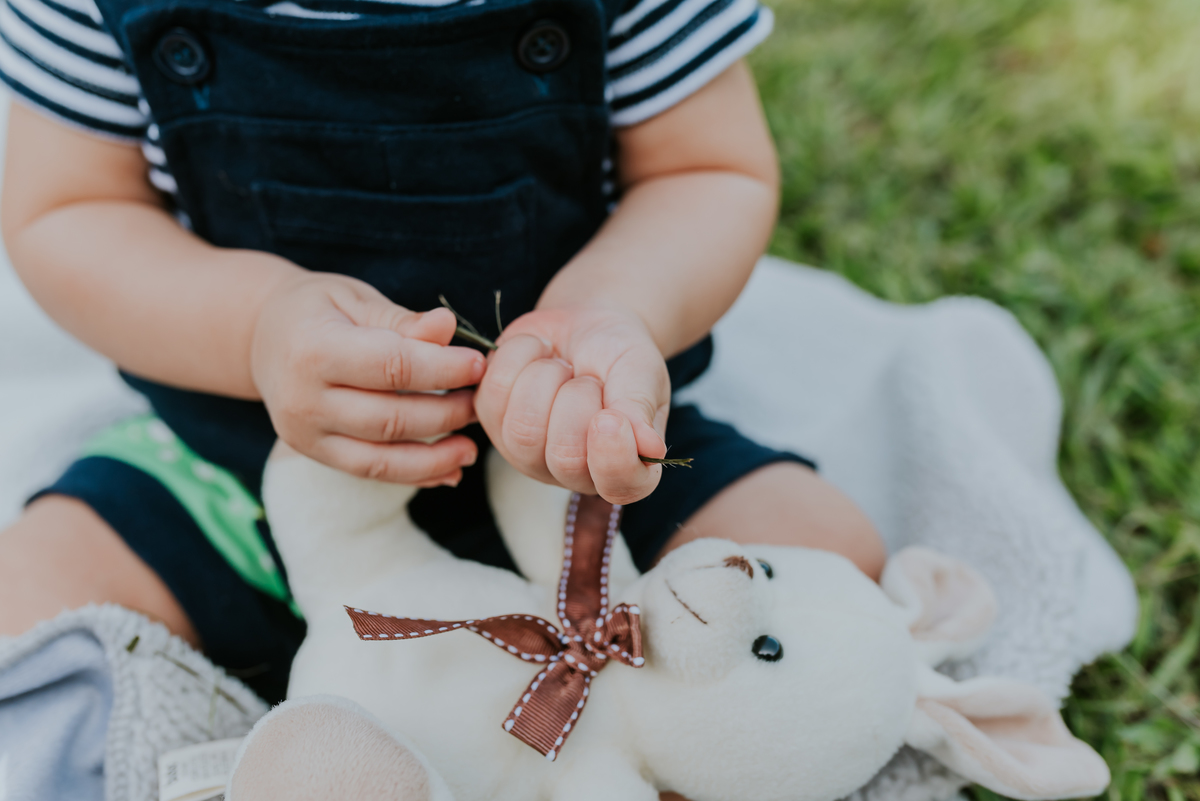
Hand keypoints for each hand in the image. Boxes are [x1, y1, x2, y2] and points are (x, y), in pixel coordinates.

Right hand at [251, 273, 485, 485]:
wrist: (262, 336)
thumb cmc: (318, 310)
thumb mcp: (355, 299)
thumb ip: (401, 320)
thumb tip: (447, 326)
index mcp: (313, 348)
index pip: (392, 366)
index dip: (444, 369)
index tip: (480, 365)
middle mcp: (303, 398)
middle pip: (391, 417)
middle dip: (447, 413)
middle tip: (482, 402)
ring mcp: (305, 433)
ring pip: (383, 457)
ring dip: (436, 456)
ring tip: (472, 448)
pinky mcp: (313, 453)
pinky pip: (371, 471)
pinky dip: (414, 475)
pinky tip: (449, 470)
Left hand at [474, 305, 670, 503]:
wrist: (586, 323)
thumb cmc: (620, 355)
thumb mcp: (641, 373)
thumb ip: (640, 409)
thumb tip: (651, 449)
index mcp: (625, 469)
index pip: (619, 486)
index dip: (613, 455)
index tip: (612, 416)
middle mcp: (574, 473)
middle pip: (564, 456)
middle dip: (579, 398)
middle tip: (589, 378)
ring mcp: (527, 454)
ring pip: (524, 428)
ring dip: (547, 377)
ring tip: (563, 367)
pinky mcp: (492, 422)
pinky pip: (493, 394)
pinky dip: (520, 357)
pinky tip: (538, 356)